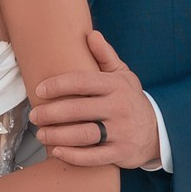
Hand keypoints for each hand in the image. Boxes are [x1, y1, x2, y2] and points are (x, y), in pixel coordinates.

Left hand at [30, 30, 160, 168]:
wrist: (157, 131)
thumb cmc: (130, 99)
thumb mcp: (123, 75)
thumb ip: (105, 56)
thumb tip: (91, 34)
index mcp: (116, 85)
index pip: (83, 82)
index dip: (58, 85)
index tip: (40, 89)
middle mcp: (119, 108)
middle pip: (78, 109)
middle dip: (51, 113)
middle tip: (34, 115)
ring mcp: (121, 132)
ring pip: (83, 134)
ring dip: (57, 135)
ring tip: (41, 134)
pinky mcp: (120, 153)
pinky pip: (93, 157)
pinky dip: (73, 156)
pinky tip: (57, 151)